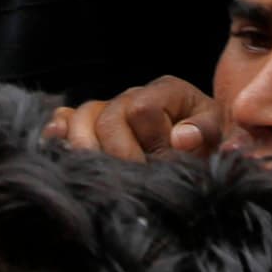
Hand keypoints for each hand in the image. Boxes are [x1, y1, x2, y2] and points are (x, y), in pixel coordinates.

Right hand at [47, 76, 220, 160]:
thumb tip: (180, 138)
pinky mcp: (93, 124)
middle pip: (107, 117)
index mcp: (166, 90)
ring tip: (90, 172)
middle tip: (128, 180)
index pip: (142, 109)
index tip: (159, 167)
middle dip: (116, 153)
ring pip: (82, 117)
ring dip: (83, 146)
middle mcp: (133, 95)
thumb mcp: (218, 134)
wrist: (202, 146)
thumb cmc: (209, 141)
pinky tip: (52, 143)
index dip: (147, 141)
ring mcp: (110, 108)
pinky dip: (58, 130)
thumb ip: (203, 133)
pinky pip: (67, 119)